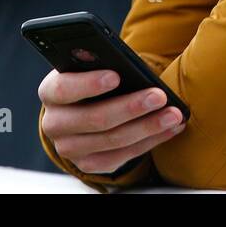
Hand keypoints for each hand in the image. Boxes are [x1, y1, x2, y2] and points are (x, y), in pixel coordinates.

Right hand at [38, 69, 186, 175]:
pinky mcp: (88, 163)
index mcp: (51, 91)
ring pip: (113, 140)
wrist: (87, 106)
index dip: (89, 84)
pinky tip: (170, 128)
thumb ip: (104, 63)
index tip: (116, 76)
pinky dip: (150, 141)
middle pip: (94, 119)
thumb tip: (130, 66)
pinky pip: (122, 157)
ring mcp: (69, 147)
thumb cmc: (95, 77)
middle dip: (131, 107)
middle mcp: (54, 123)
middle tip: (159, 96)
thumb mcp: (93, 65)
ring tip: (174, 114)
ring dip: (148, 127)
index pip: (63, 89)